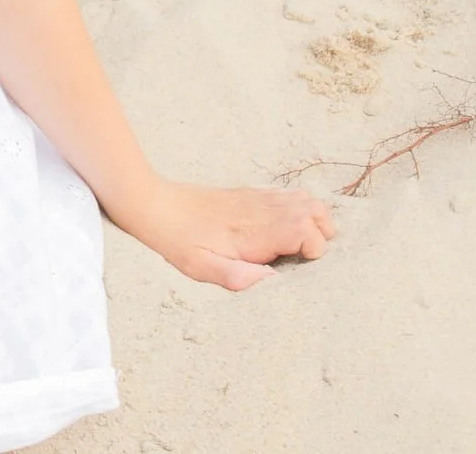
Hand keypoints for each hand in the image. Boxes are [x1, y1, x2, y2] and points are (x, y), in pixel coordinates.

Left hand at [114, 178, 333, 289]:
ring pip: (306, 200)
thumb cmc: (176, 239)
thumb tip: (271, 281)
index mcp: (254, 230)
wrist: (153, 203)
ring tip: (298, 241)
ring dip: (313, 220)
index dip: (314, 248)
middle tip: (304, 253)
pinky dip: (297, 209)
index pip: (307, 229)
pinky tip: (280, 226)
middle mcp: (261, 209)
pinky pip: (287, 194)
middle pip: (316, 212)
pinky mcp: (250, 193)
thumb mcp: (200, 267)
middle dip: (321, 234)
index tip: (300, 262)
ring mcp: (257, 198)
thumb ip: (236, 277)